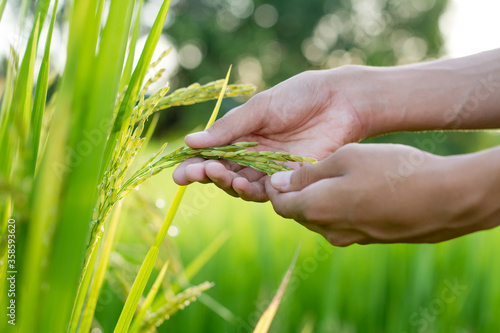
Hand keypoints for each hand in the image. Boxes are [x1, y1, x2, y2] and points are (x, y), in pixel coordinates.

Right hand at [173, 68, 365, 200]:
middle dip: (206, 176)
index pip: (212, 155)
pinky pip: (268, 192)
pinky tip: (242, 183)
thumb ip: (228, 128)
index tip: (179, 173)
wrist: (339, 101)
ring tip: (221, 175)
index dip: (195, 165)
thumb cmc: (298, 97)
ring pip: (243, 186)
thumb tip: (191, 142)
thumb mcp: (259, 109)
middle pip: (224, 174)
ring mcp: (271, 170)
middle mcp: (253, 156)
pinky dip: (252, 190)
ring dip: (227, 183)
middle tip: (196, 173)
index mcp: (242, 137)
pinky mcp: (291, 180)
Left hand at [266, 143, 498, 245]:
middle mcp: (329, 230)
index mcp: (316, 208)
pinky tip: (351, 191)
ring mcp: (350, 238)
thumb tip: (279, 182)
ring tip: (326, 179)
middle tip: (299, 172)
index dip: (274, 187)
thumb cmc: (392, 170)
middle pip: (298, 213)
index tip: (277, 171)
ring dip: (315, 201)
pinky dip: (336, 208)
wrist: (444, 198)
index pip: (279, 204)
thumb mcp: (346, 158)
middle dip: (293, 194)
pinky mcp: (369, 238)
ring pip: (319, 219)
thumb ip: (308, 173)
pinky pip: (341, 224)